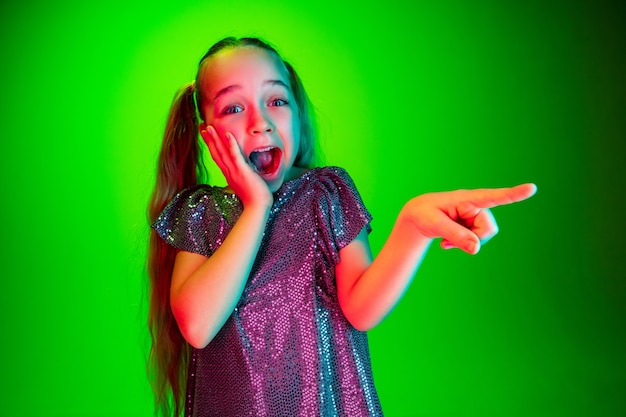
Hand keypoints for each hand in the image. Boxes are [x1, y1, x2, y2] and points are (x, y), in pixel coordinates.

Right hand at [200, 125, 272, 208]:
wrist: (258, 207)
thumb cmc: (254, 198)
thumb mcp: (244, 185)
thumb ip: (241, 177)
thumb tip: (242, 173)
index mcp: (228, 175)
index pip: (217, 158)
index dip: (211, 146)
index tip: (206, 136)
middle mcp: (228, 172)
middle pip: (215, 153)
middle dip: (208, 139)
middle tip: (201, 127)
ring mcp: (234, 171)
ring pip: (222, 152)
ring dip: (215, 139)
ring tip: (208, 127)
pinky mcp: (242, 171)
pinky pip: (235, 155)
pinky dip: (231, 144)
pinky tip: (227, 134)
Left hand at [401, 183, 536, 253]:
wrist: (417, 216)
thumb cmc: (423, 214)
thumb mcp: (434, 225)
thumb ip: (456, 235)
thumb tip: (477, 249)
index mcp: (466, 198)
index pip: (492, 196)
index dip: (512, 194)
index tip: (532, 188)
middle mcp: (475, 205)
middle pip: (487, 229)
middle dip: (472, 239)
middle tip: (447, 242)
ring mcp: (475, 215)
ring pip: (482, 237)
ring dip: (465, 243)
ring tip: (445, 241)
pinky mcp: (472, 224)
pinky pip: (476, 241)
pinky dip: (463, 244)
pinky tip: (447, 242)